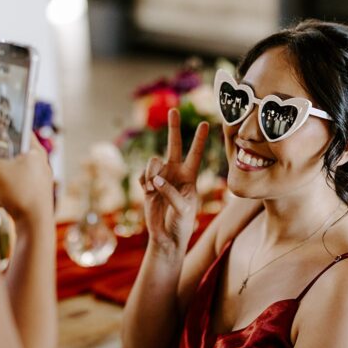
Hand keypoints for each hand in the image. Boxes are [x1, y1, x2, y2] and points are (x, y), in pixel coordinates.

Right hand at [0, 134, 53, 224]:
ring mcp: (36, 184)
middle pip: (13, 155)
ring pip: (10, 175)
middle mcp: (39, 166)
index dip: (5, 129)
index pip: (21, 132)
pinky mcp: (31, 201)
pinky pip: (11, 193)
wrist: (34, 225)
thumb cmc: (20, 191)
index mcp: (36, 152)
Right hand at [140, 107, 209, 259]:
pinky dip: (144, 182)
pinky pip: (142, 173)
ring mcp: (160, 176)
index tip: (204, 123)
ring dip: (151, 173)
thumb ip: (170, 191)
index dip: (199, 139)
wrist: (166, 237)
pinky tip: (147, 191)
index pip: (195, 154)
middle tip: (174, 110)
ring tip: (152, 188)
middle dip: (173, 127)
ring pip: (154, 161)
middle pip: (174, 144)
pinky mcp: (147, 184)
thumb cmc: (181, 223)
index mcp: (190, 176)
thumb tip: (155, 179)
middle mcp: (175, 172)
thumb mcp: (183, 208)